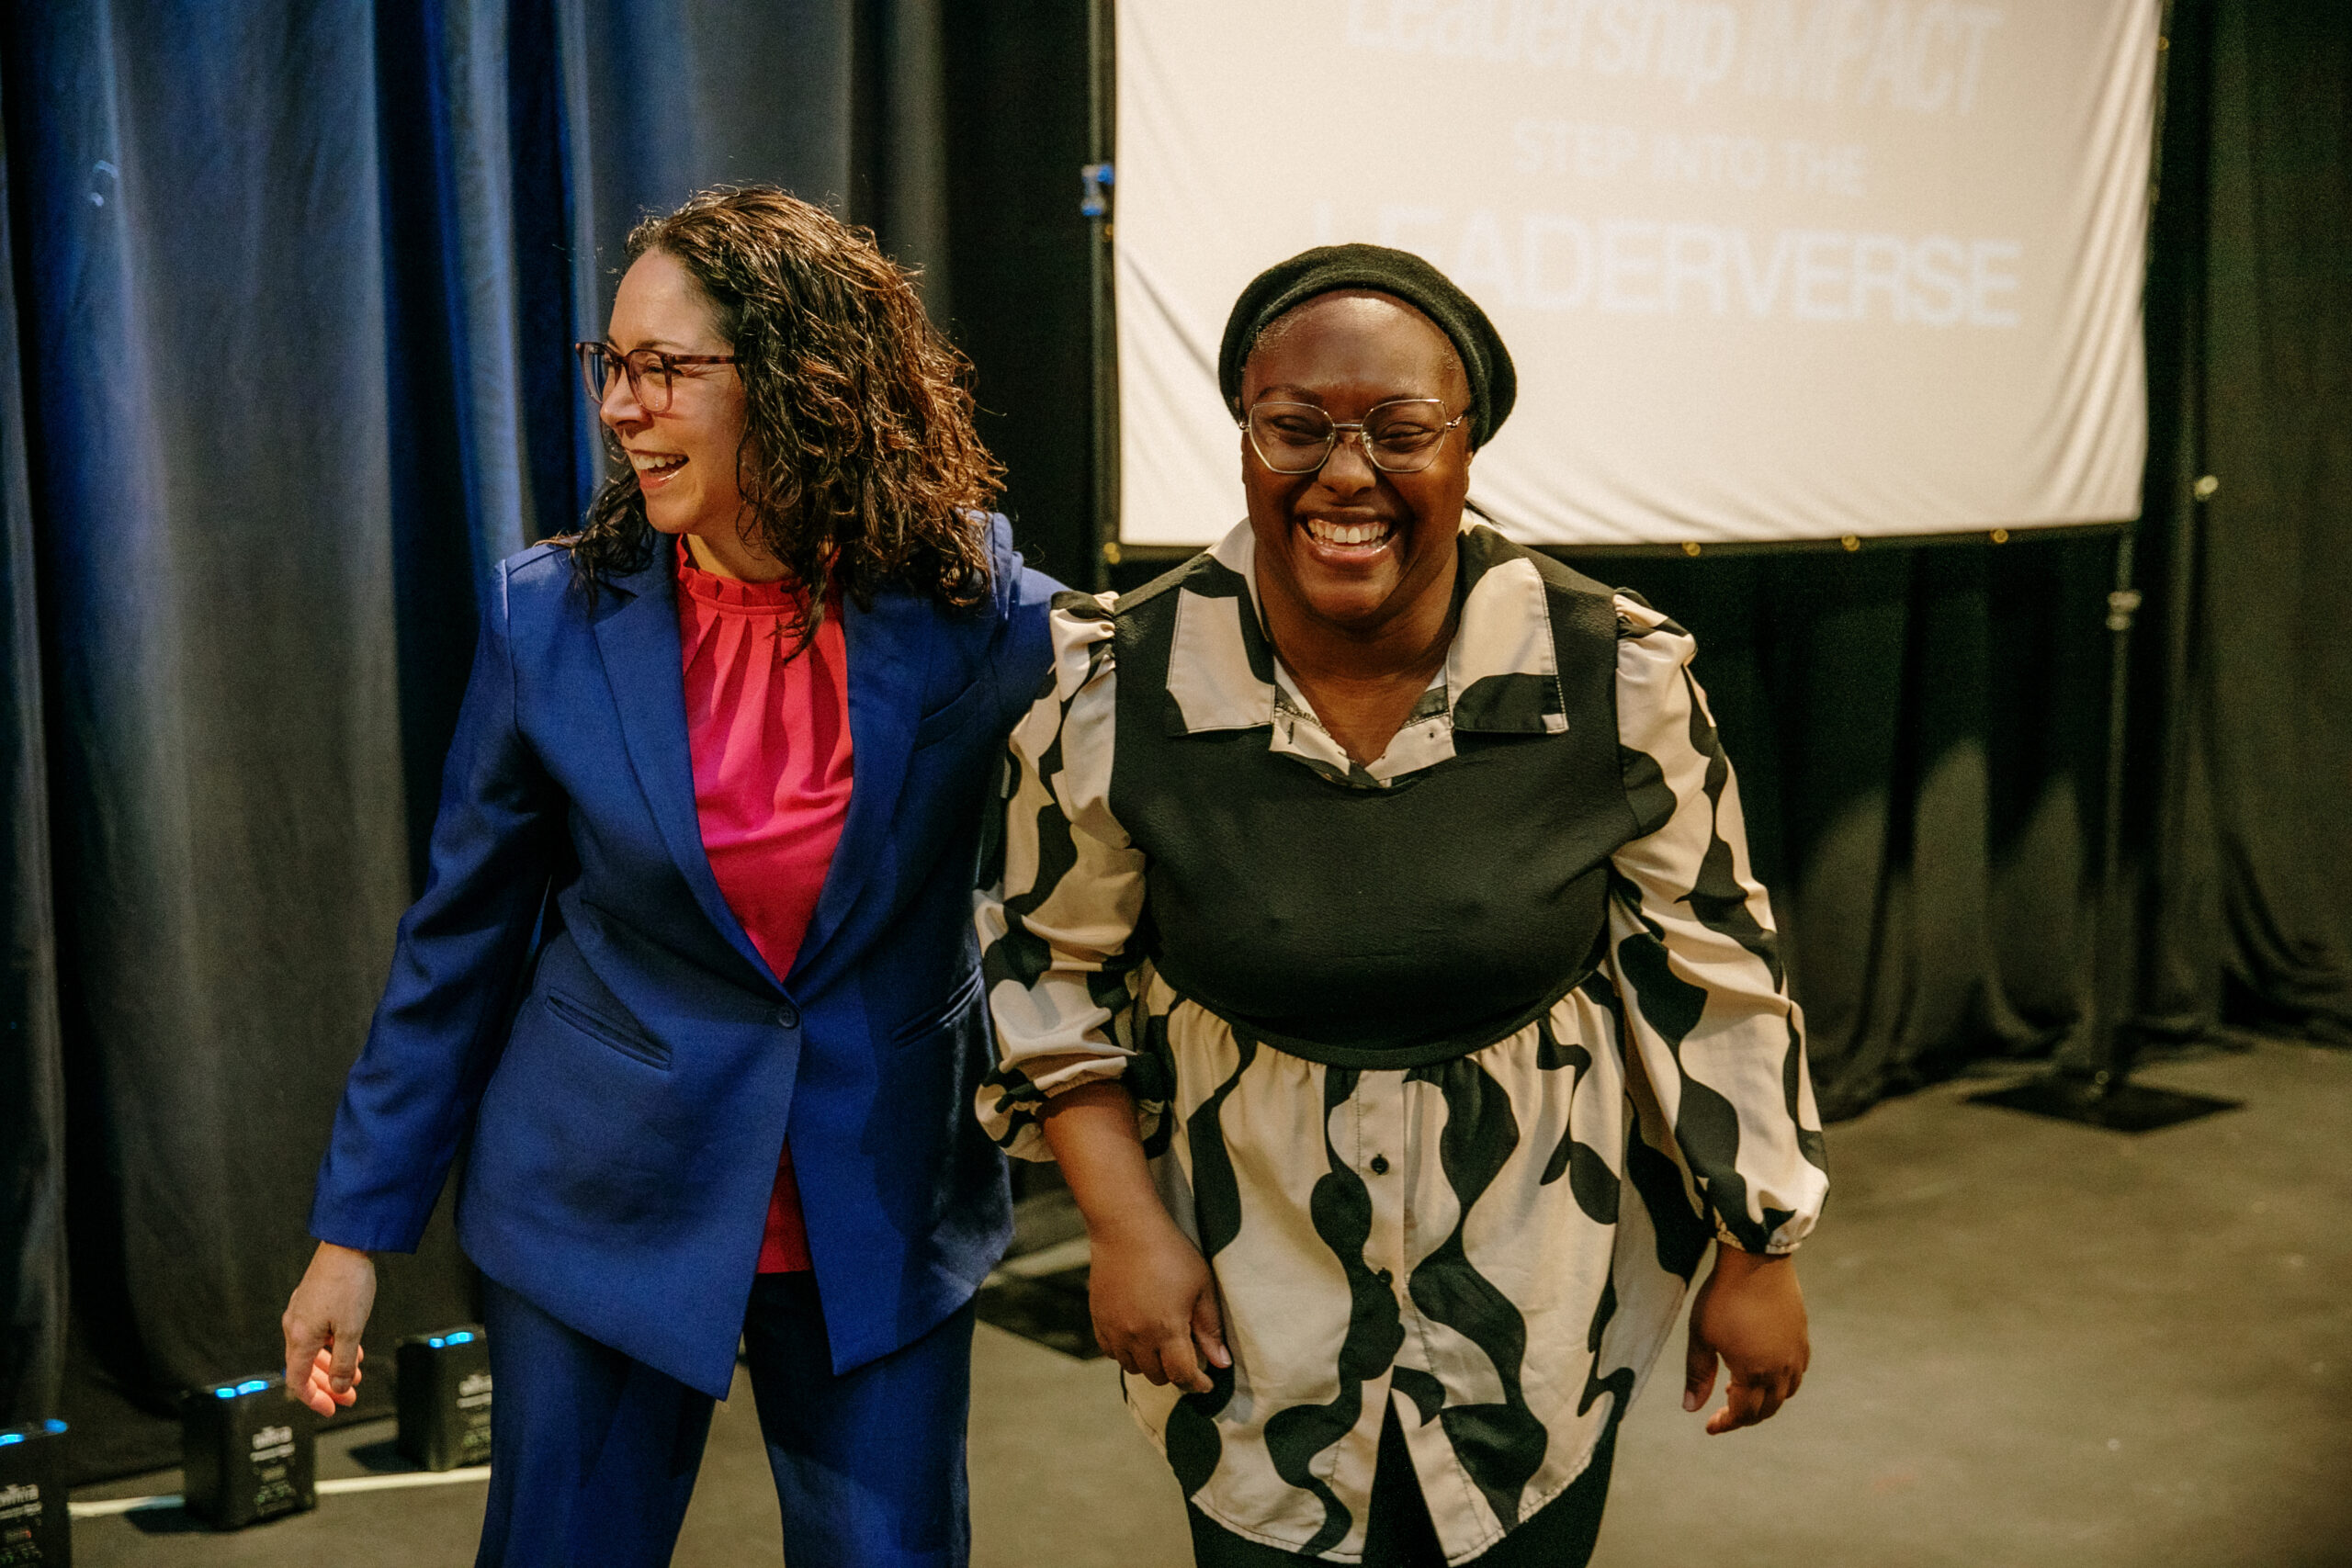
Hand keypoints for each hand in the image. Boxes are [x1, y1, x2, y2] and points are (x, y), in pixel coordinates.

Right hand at [282, 1241, 375, 1415]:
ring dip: (333, 1366)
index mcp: (299, 1337)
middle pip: (305, 1368)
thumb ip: (343, 1362)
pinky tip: (352, 1350)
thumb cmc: (348, 1284)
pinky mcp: (311, 1302)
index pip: (298, 1381)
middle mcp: (294, 1326)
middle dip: (328, 1385)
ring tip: (355, 1375)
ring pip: (313, 1351)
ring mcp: (302, 1313)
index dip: (313, 1399)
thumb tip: (337, 1387)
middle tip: (349, 1397)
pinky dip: (333, 1347)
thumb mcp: (351, 1330)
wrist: (348, 1245)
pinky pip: (318, 1334)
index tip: (331, 1409)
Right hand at [1086, 1219, 1230, 1393]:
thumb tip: (1220, 1363)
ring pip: (1133, 1367)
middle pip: (1158, 1376)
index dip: (1197, 1383)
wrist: (1126, 1228)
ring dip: (1149, 1364)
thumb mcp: (1201, 1288)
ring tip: (1161, 1346)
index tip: (1206, 1383)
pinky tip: (1137, 1338)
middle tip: (1185, 1356)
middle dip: (1175, 1372)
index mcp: (1167, 1329)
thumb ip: (1209, 1329)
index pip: (1183, 1375)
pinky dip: (1125, 1353)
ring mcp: (1114, 1330)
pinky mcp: (1099, 1320)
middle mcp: (1137, 1336)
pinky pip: (1111, 1352)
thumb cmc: (1171, 1253)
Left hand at [1683, 1245, 1807, 1434]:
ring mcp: (1796, 1355)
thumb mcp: (1701, 1336)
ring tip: (1740, 1391)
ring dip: (1763, 1401)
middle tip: (1721, 1411)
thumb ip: (1697, 1375)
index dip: (1725, 1424)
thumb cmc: (1722, 1297)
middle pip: (1765, 1409)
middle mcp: (1781, 1370)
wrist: (1756, 1261)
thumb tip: (1691, 1408)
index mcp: (1753, 1373)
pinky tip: (1763, 1371)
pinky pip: (1796, 1375)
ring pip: (1784, 1394)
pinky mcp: (1803, 1340)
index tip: (1709, 1426)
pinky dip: (1781, 1384)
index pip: (1742, 1414)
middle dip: (1743, 1416)